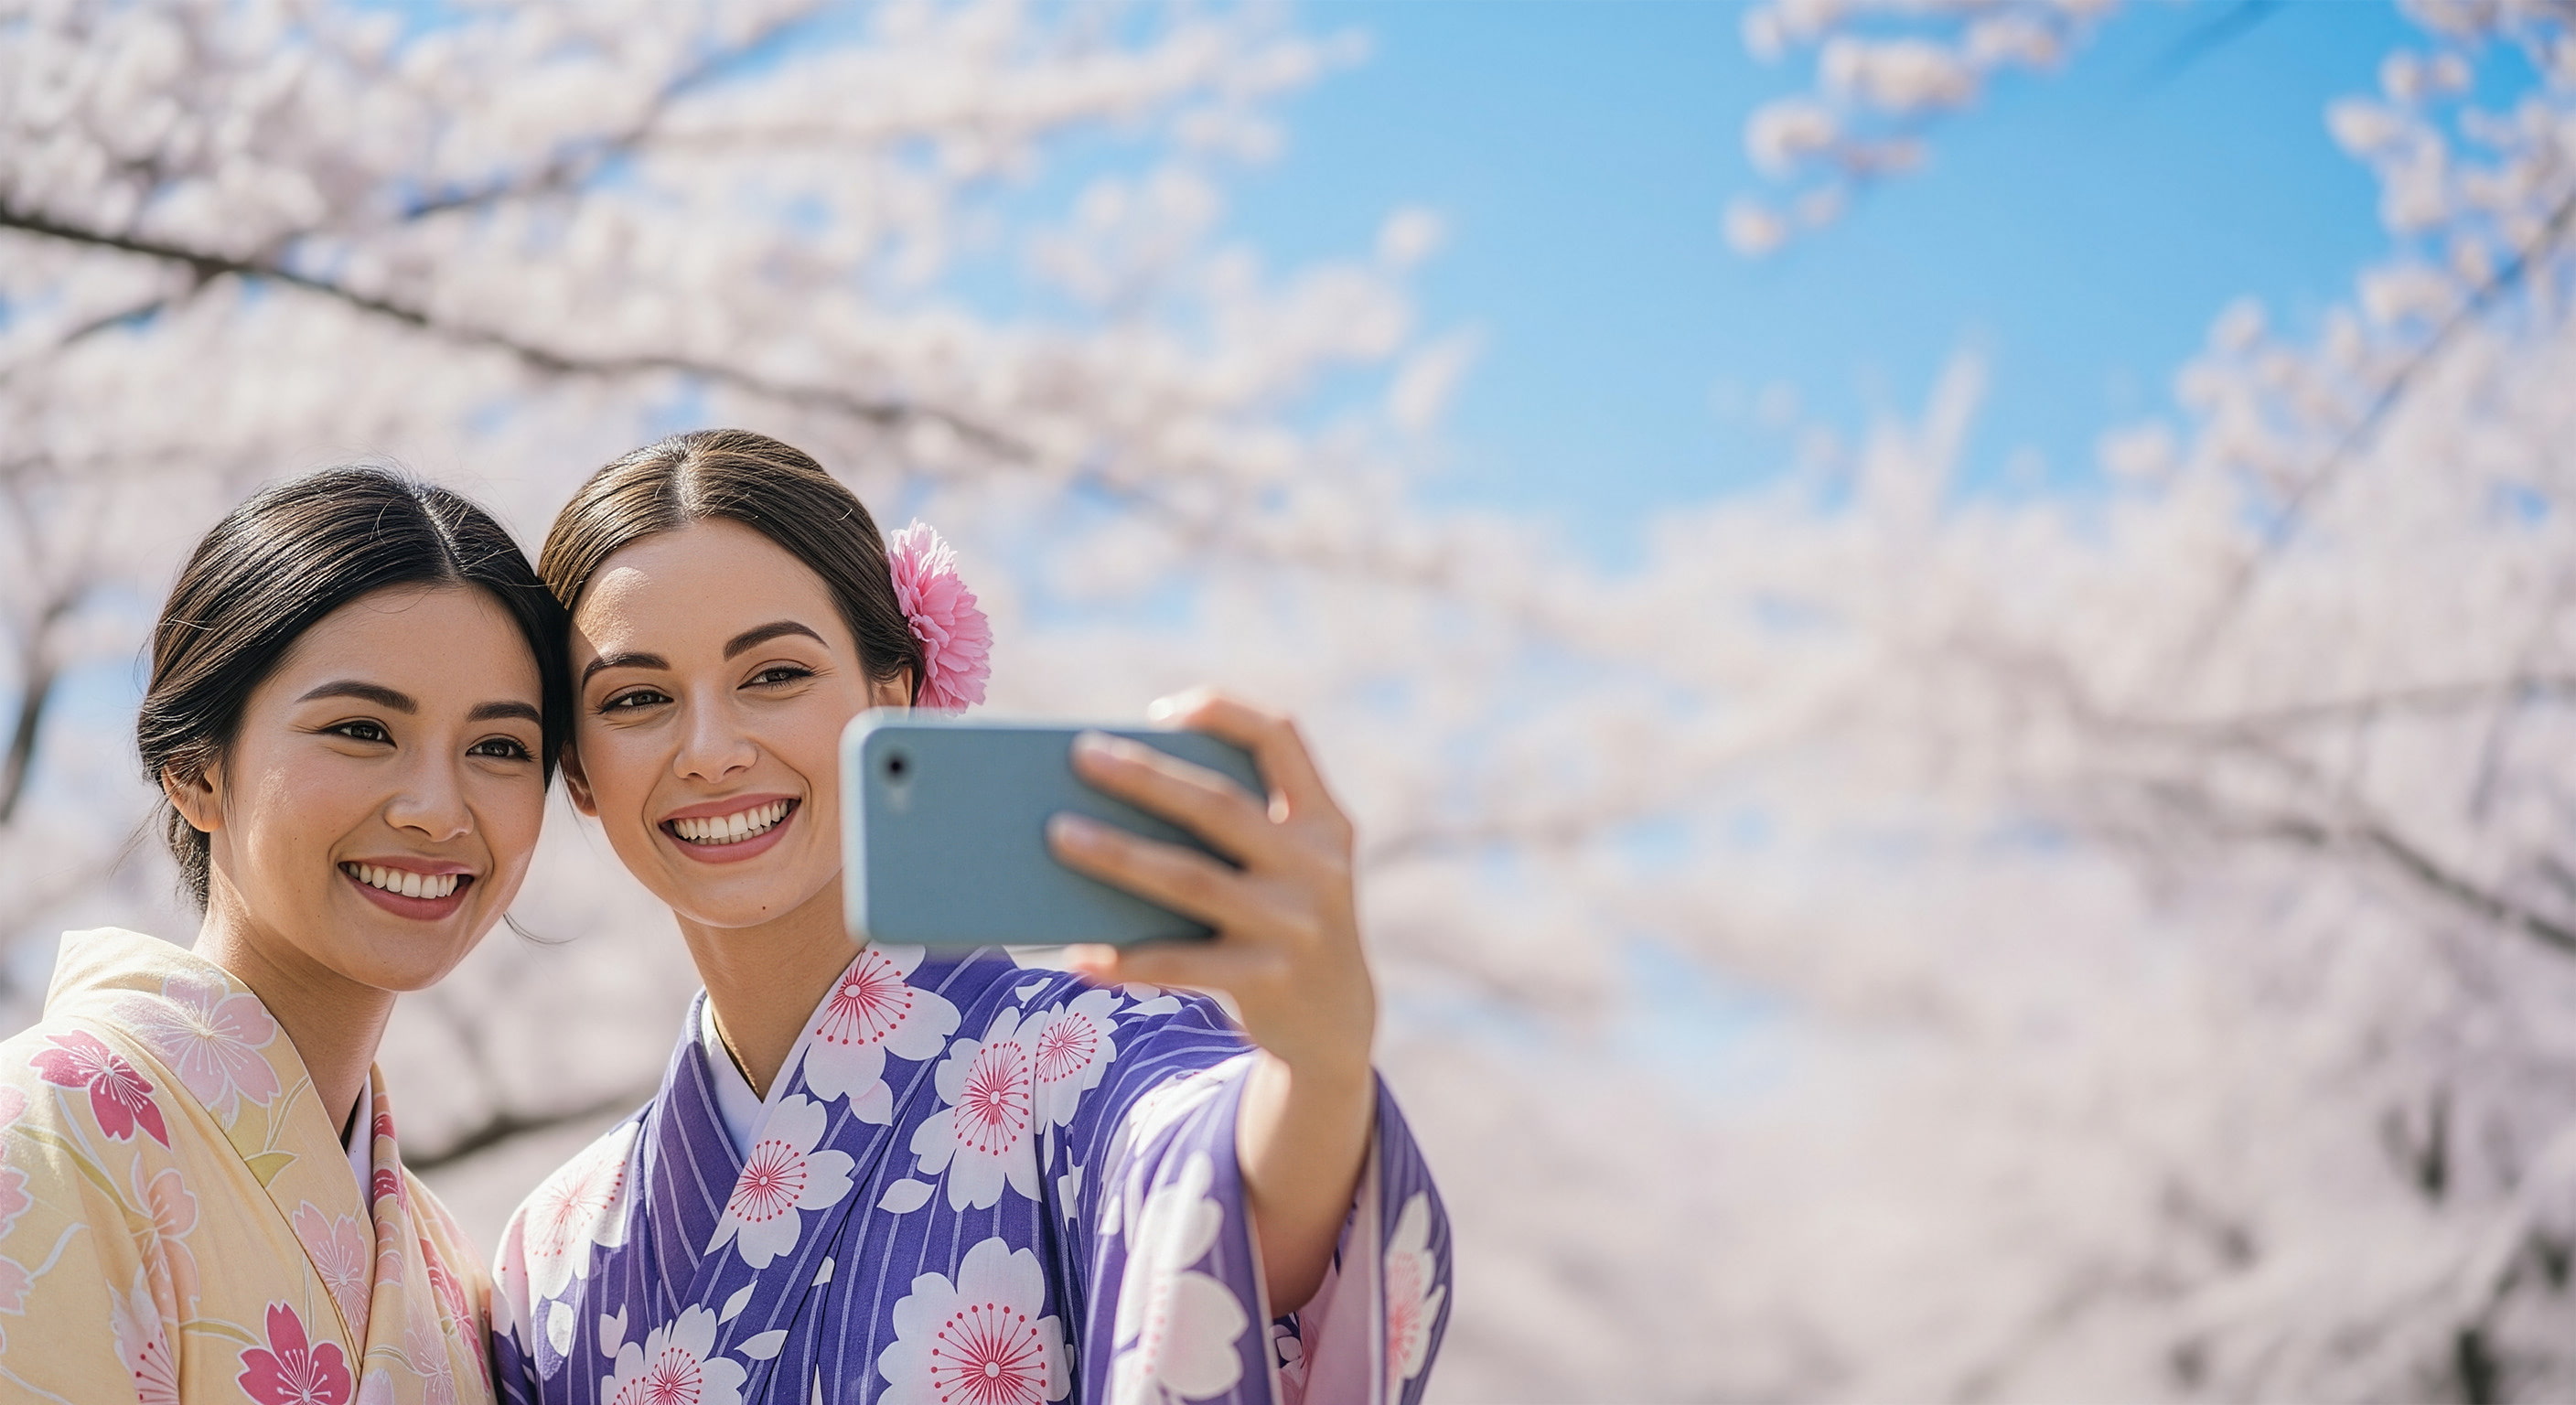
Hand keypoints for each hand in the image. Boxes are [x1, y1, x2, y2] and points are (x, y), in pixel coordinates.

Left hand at [1048, 689, 1377, 1083]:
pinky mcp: (1268, 982)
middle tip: (1081, 755)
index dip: (1225, 712)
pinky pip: (1181, 964)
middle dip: (1146, 777)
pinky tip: (1078, 955)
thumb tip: (1115, 805)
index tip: (1165, 711)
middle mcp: (1317, 868)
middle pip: (1219, 807)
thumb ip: (1237, 832)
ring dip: (1119, 854)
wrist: (1335, 1024)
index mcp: (1325, 822)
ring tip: (1058, 834)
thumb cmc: (1282, 922)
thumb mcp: (1288, 869)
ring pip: (1191, 880)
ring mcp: (1295, 926)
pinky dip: (1126, 958)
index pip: (1281, 739)